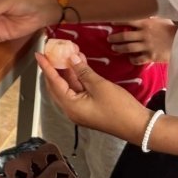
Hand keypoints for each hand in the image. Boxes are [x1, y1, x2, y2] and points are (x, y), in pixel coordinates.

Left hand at [37, 50, 151, 143]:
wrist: (139, 126)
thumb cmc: (119, 108)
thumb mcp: (99, 85)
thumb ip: (82, 71)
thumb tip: (70, 57)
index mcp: (70, 106)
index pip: (53, 82)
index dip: (46, 67)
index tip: (39, 54)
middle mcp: (72, 110)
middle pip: (57, 86)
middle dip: (55, 68)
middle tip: (53, 51)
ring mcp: (80, 110)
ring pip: (69, 87)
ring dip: (68, 71)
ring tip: (68, 52)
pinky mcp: (89, 108)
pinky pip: (78, 90)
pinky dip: (77, 77)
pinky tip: (80, 63)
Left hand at [107, 17, 176, 64]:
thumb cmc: (172, 29)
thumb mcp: (161, 19)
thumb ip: (150, 18)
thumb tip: (143, 13)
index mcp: (146, 23)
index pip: (129, 20)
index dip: (118, 21)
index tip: (111, 22)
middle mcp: (144, 34)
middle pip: (124, 36)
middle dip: (115, 38)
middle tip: (109, 38)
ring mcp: (147, 46)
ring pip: (128, 48)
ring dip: (119, 48)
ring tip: (114, 48)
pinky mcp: (151, 56)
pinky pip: (138, 59)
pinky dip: (132, 59)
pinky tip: (130, 58)